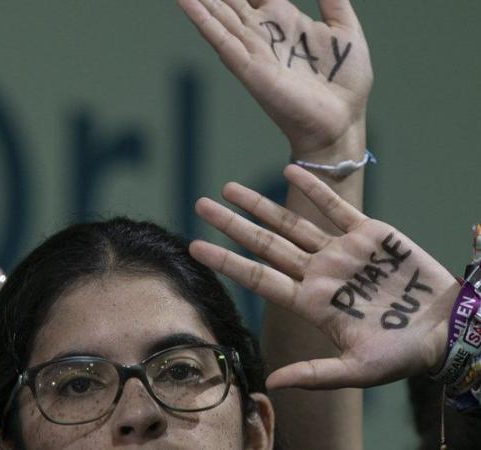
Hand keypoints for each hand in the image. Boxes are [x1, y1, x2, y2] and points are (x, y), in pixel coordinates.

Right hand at [178, 0, 371, 157]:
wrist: (342, 120)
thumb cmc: (345, 82)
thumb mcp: (345, 30)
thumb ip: (333, 0)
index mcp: (284, 21)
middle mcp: (263, 34)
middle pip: (228, 2)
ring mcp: (252, 51)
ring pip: (218, 17)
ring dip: (199, 1)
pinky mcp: (249, 69)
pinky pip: (220, 40)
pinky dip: (201, 20)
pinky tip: (185, 1)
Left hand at [190, 165, 458, 388]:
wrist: (446, 329)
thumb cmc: (403, 355)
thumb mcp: (358, 370)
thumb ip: (315, 373)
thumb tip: (270, 383)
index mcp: (311, 302)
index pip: (258, 277)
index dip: (226, 261)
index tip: (195, 246)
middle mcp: (318, 273)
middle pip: (265, 244)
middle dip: (232, 225)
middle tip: (200, 204)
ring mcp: (340, 252)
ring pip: (291, 222)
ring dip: (260, 204)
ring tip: (228, 187)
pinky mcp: (369, 234)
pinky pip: (335, 206)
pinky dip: (313, 188)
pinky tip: (288, 171)